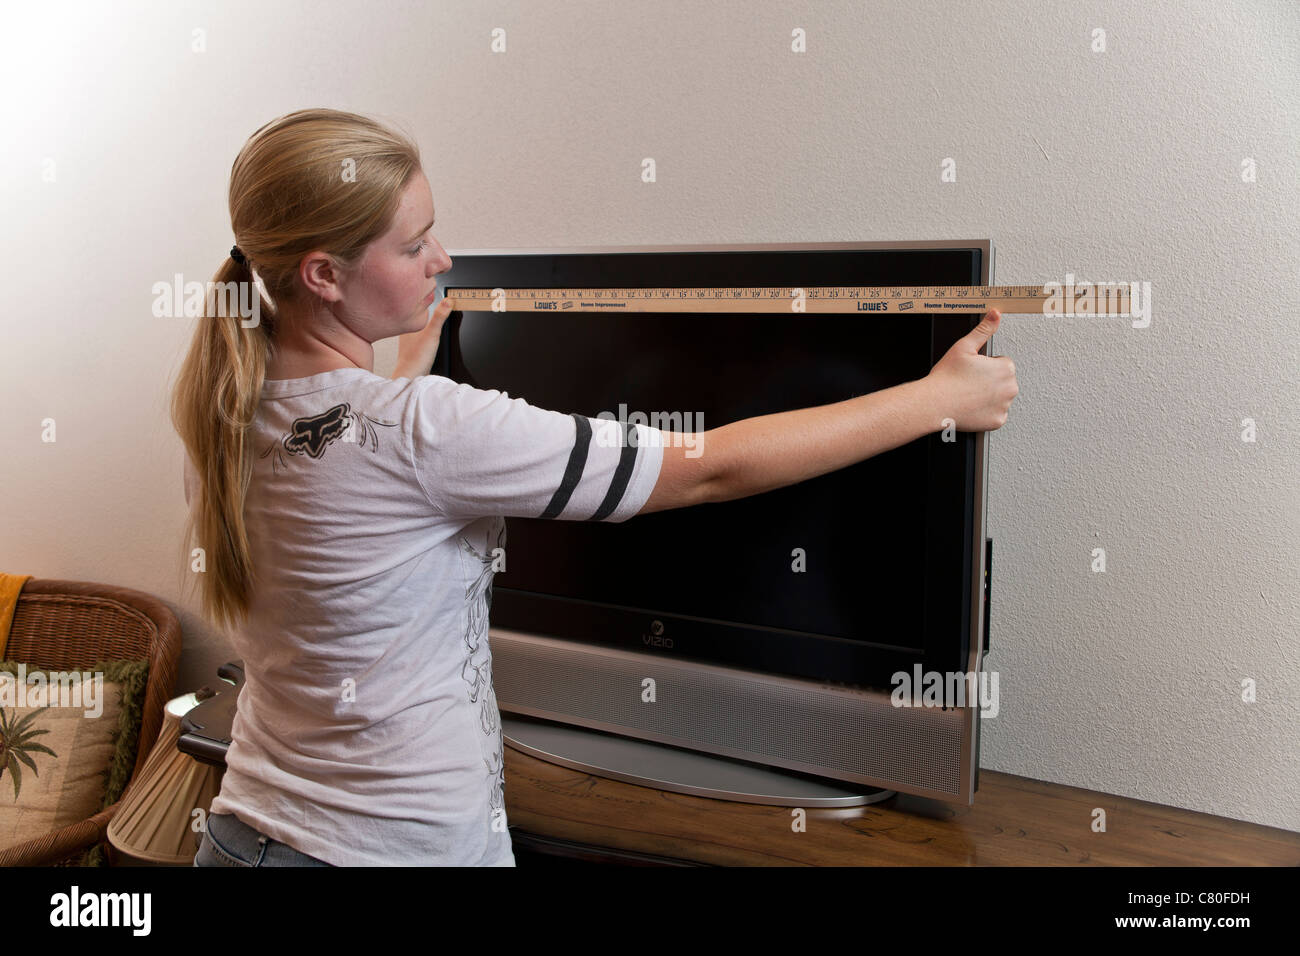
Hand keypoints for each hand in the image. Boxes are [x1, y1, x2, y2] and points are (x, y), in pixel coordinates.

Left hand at [393, 295, 455, 379]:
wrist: (410, 376)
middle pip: (419, 317)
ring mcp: (409, 341)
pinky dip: (426, 336)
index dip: (428, 300)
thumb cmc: (416, 358)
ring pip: (419, 328)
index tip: (436, 295)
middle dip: (427, 311)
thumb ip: (439, 316)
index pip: (418, 307)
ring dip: (427, 324)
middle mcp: (406, 332)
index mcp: (408, 324)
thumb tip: (448, 301)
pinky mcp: (414, 350)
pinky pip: (420, 338)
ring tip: (436, 319)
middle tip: (438, 304)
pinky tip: (431, 339)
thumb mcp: (432, 333)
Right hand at [922, 309, 1018, 430]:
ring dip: (988, 397)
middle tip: (968, 383)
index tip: (972, 371)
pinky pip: (996, 415)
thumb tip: (995, 314)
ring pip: (999, 398)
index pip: (1002, 364)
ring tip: (969, 395)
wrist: (934, 403)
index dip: (985, 366)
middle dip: (989, 381)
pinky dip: (986, 413)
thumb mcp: (964, 346)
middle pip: (1003, 381)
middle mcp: (1010, 387)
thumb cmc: (947, 377)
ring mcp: (1004, 406)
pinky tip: (972, 407)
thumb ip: (984, 329)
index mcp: (1006, 368)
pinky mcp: (997, 421)